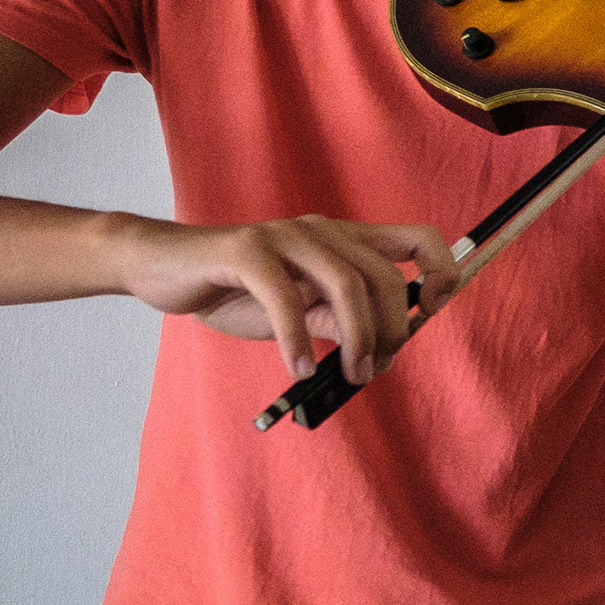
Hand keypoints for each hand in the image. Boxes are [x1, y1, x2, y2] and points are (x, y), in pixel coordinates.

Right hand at [113, 213, 465, 386]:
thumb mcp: (298, 310)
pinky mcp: (246, 251)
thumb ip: (338, 320)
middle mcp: (322, 230)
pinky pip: (286, 298)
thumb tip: (379, 347)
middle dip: (392, 331)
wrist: (163, 267)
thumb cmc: (236, 290)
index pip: (418, 238)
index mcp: (343, 239)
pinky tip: (297, 366)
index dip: (441, 271)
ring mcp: (285, 237)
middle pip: (385, 277)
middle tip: (374, 369)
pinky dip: (298, 339)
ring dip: (357, 340)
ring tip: (349, 374)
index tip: (432, 312)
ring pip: (346, 286)